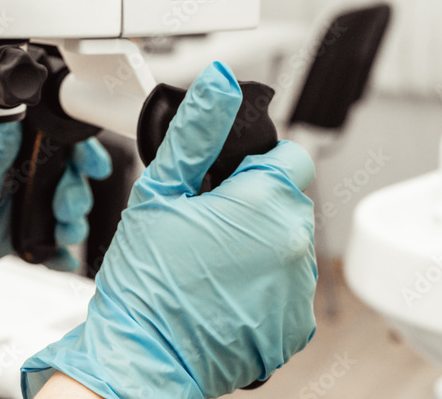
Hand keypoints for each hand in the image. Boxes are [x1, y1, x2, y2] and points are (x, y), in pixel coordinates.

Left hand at [0, 123, 111, 295]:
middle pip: (64, 177)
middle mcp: (11, 175)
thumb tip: (11, 112)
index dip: (76, 150)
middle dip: (76, 193)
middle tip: (68, 208)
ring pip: (59, 210)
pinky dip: (57, 251)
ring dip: (71, 223)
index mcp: (0, 151)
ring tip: (64, 234)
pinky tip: (58, 256)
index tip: (91, 165)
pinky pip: (45, 241)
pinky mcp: (11, 235)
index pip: (50, 141)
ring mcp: (13, 205)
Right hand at [21, 63, 316, 398]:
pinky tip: (222, 292)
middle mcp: (296, 245)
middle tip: (205, 225)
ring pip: (287, 244)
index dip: (253, 165)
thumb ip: (196, 133)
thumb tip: (220, 84)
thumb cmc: (145, 280)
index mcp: (267, 202)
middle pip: (288, 200)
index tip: (222, 185)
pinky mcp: (295, 326)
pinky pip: (287, 288)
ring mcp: (299, 290)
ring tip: (209, 264)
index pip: (291, 156)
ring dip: (260, 245)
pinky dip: (262, 286)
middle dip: (254, 204)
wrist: (142, 356)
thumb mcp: (160, 192)